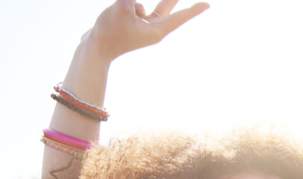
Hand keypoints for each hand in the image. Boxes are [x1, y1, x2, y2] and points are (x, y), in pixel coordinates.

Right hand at [84, 0, 209, 62]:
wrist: (94, 49)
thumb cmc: (110, 33)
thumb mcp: (122, 8)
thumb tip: (134, 1)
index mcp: (156, 31)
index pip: (179, 17)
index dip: (194, 10)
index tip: (209, 5)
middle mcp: (152, 28)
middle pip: (167, 6)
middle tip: (198, 2)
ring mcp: (142, 25)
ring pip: (141, 4)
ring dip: (130, 4)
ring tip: (121, 18)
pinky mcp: (131, 22)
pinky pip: (131, 5)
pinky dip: (123, 4)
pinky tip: (114, 15)